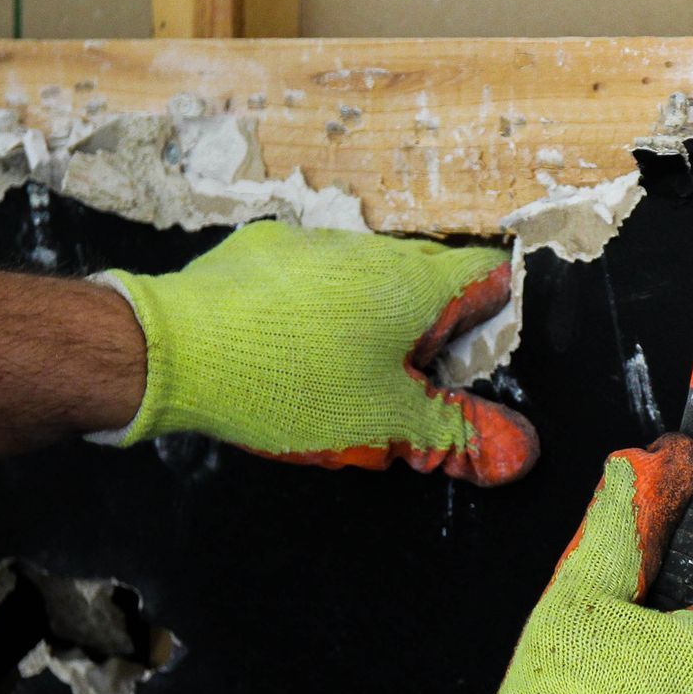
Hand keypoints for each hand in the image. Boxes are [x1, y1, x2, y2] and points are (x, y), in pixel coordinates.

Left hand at [95, 222, 535, 484]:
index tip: (482, 360)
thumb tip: (522, 451)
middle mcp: (371, 248)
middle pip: (430, 278)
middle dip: (434, 325)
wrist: (170, 351)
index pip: (491, 276)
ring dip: (373, 315)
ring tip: (347, 370)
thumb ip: (457, 434)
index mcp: (416, 282)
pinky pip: (312, 275)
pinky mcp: (260, 249)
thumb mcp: (385, 423)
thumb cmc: (292, 385)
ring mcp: (311, 242)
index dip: (498, 318)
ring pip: (368, 276)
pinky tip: (291, 347)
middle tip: (416, 380)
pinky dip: (318, 306)